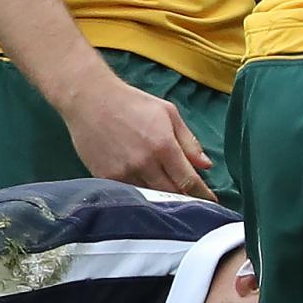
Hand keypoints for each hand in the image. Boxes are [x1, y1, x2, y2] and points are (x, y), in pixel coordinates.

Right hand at [63, 74, 216, 199]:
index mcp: (163, 145)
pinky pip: (129, 194)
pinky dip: (141, 196)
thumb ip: (188, 141)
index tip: (211, 202)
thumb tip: (206, 165)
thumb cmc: (132, 103)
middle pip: (171, 195)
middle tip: (195, 203)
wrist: (90, 100)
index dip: (203, 195)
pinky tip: (147, 194)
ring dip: (163, 200)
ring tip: (171, 200)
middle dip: (185, 200)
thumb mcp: (168, 113)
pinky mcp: (106, 177)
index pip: (188, 181)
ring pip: (150, 197)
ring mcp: (123, 172)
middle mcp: (144, 163)